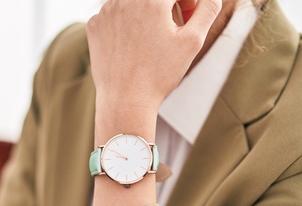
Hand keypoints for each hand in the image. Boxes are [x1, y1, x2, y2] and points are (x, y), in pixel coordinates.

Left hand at [87, 0, 221, 115]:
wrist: (125, 100)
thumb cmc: (160, 73)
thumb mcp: (193, 40)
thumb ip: (207, 9)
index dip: (187, 2)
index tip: (186, 19)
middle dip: (167, 6)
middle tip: (170, 29)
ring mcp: (106, 11)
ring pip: (133, 2)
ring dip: (145, 13)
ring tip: (150, 42)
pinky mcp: (94, 25)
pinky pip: (114, 15)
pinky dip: (125, 25)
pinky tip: (131, 47)